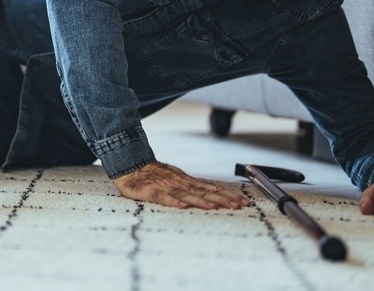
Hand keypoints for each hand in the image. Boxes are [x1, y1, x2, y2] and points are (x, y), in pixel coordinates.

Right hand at [114, 161, 249, 209]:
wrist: (131, 167)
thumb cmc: (153, 176)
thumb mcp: (176, 179)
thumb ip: (192, 187)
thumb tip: (213, 194)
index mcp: (187, 181)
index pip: (211, 188)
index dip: (227, 195)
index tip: (242, 201)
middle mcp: (180, 183)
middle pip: (204, 191)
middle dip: (222, 198)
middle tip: (238, 205)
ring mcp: (167, 187)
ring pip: (187, 194)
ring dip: (202, 201)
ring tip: (215, 207)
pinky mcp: (152, 191)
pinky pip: (164, 197)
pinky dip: (174, 201)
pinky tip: (183, 205)